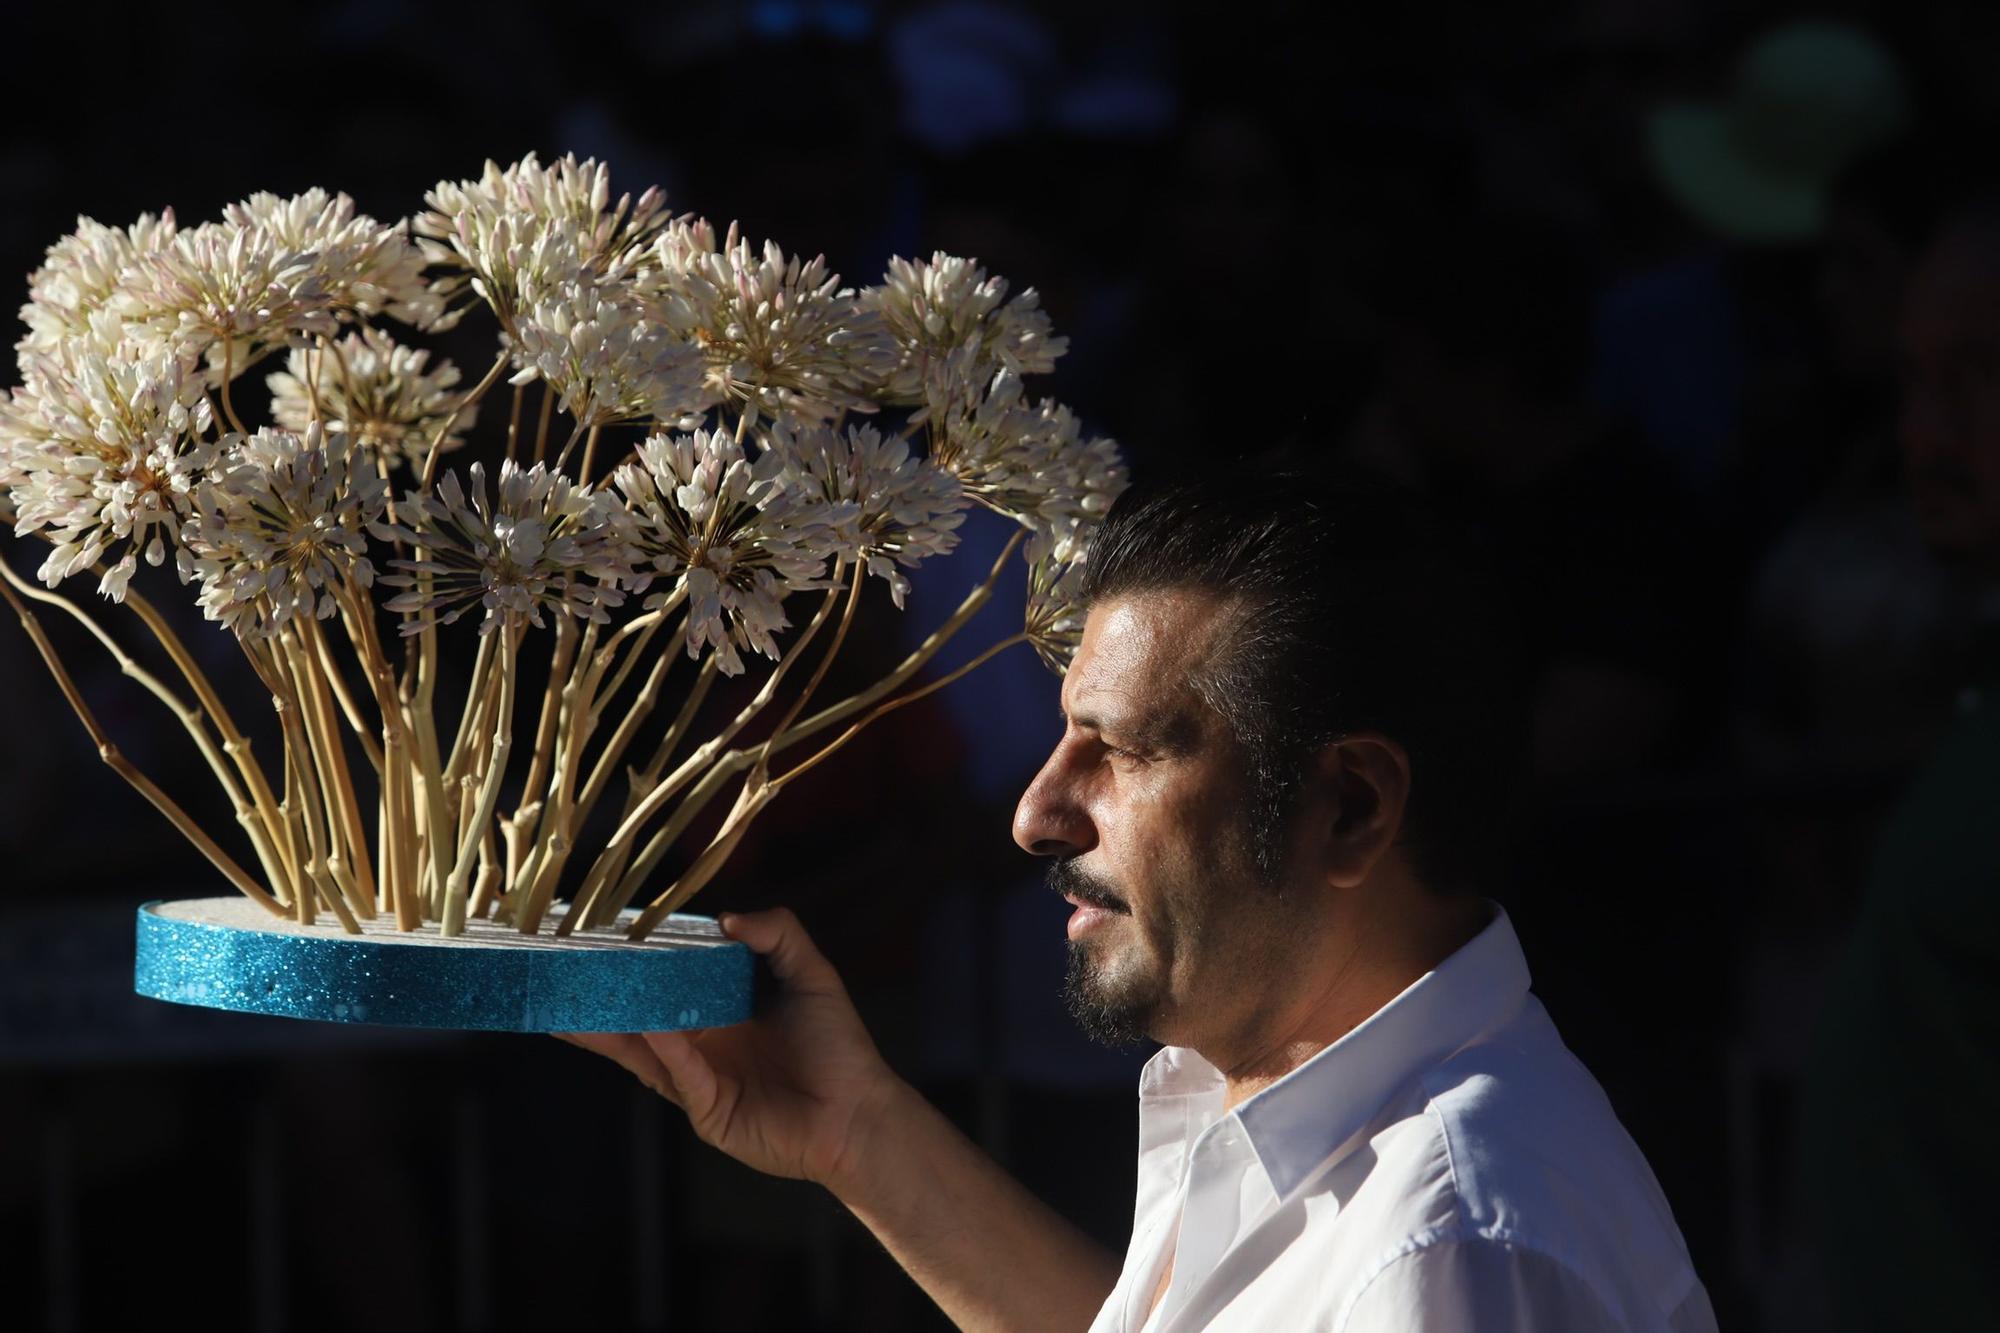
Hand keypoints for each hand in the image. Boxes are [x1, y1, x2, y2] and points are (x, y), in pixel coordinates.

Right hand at [554, 907, 903, 1193]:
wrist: (859, 1114)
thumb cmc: (839, 1047)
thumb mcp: (811, 975)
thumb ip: (777, 934)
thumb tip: (727, 917)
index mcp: (720, 1012)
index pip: (668, 982)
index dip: (638, 964)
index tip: (601, 940)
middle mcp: (702, 1045)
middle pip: (641, 1017)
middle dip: (603, 998)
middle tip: (561, 973)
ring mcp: (700, 1080)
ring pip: (644, 1049)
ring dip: (610, 1027)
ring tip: (570, 1005)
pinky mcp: (709, 1110)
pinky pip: (681, 1074)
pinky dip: (665, 1050)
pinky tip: (648, 1027)